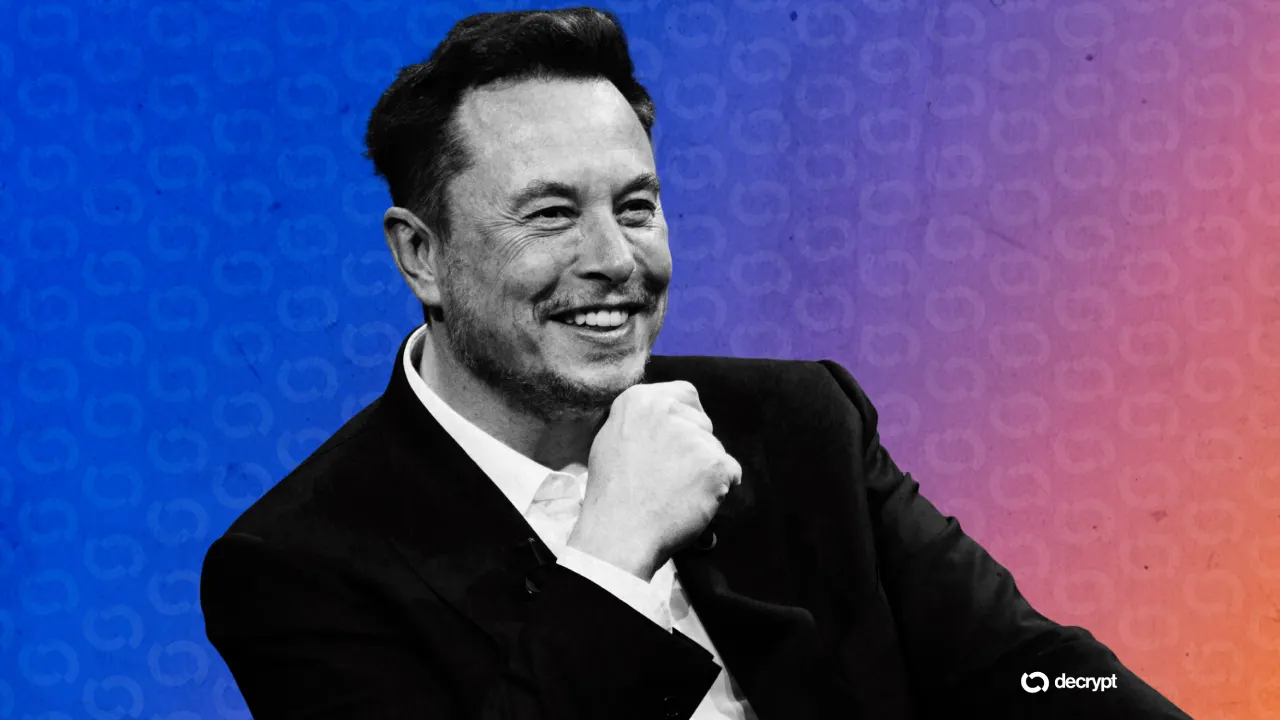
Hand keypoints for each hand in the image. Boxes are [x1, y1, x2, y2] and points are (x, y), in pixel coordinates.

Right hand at [566, 381, 741, 580]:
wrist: (620, 531)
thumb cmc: (612, 494)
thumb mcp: (612, 440)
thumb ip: (642, 422)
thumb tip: (666, 420)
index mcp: (640, 400)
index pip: (685, 393)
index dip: (687, 418)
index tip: (680, 441)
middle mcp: (668, 409)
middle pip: (702, 423)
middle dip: (696, 448)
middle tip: (673, 477)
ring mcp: (694, 436)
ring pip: (715, 449)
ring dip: (705, 471)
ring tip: (677, 494)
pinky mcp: (715, 462)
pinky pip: (732, 473)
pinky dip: (720, 490)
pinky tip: (694, 502)